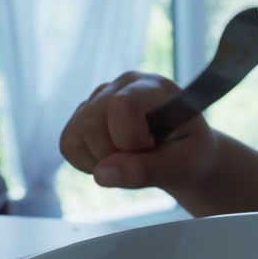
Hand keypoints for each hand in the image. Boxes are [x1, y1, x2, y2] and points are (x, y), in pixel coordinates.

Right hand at [59, 71, 217, 192]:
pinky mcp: (82, 115)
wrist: (183, 154)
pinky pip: (68, 145)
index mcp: (153, 87)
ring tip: (132, 156)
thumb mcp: (183, 165)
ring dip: (101, 160)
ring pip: (75, 136)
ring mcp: (99, 98)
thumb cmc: (189, 154)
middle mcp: (122, 85)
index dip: (131, 139)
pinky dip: (88, 162)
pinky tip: (114, 158)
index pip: (121, 106)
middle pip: (93, 124)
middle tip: (144, 155)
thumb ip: (148, 170)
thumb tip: (101, 174)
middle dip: (115, 154)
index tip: (151, 147)